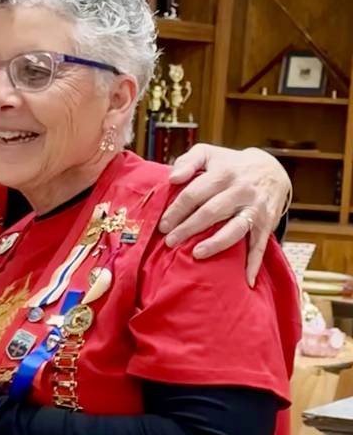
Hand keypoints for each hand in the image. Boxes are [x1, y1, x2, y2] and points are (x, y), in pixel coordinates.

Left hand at [158, 144, 289, 286]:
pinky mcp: (267, 223)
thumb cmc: (230, 165)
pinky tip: (247, 281)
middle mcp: (240, 190)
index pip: (194, 193)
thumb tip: (172, 178)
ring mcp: (255, 208)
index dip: (177, 210)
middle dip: (188, 228)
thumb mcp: (209, 154)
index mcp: (223, 173)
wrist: (271, 169)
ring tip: (196, 254)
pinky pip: (260, 245)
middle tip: (170, 242)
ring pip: (235, 228)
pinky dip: (255, 263)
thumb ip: (188, 160)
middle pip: (211, 212)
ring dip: (216, 243)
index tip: (162, 225)